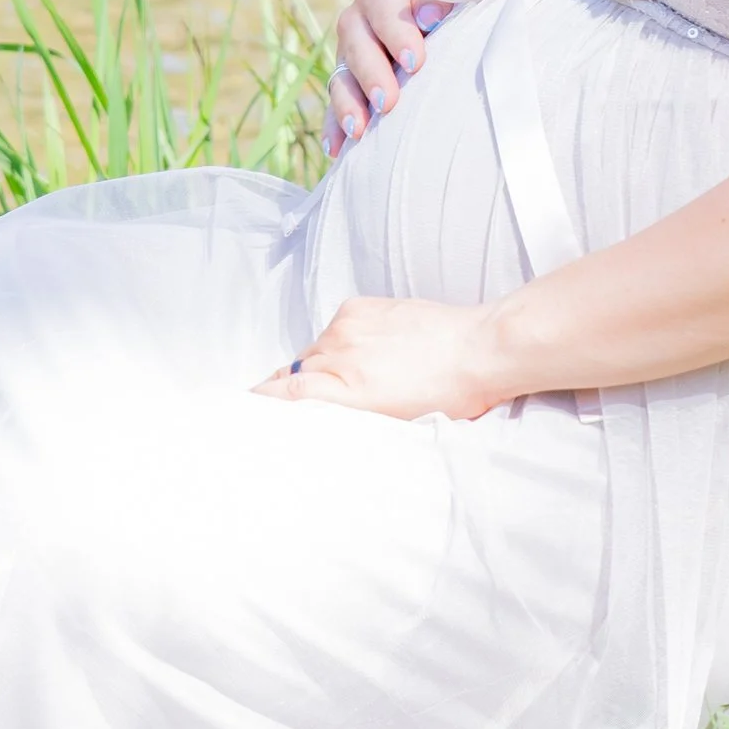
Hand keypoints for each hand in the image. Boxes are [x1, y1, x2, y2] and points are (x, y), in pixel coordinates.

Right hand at [254, 295, 514, 419]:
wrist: (479, 349)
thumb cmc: (448, 394)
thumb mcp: (392, 421)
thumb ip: (341, 414)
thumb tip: (304, 408)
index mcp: (344, 388)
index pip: (280, 392)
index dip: (260, 401)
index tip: (248, 409)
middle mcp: (338, 353)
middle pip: (293, 371)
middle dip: (297, 387)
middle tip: (314, 402)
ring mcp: (347, 326)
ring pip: (314, 349)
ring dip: (323, 363)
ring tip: (357, 376)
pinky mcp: (359, 306)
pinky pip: (334, 328)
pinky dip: (341, 341)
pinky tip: (368, 352)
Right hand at [324, 0, 461, 156]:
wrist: (440, 9)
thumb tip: (430, 14)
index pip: (382, 4)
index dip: (396, 32)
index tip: (415, 61)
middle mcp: (361, 17)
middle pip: (355, 42)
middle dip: (371, 74)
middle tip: (388, 102)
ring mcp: (350, 50)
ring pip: (341, 74)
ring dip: (348, 103)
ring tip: (359, 129)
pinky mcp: (348, 79)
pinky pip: (335, 102)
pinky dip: (334, 124)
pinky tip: (336, 148)